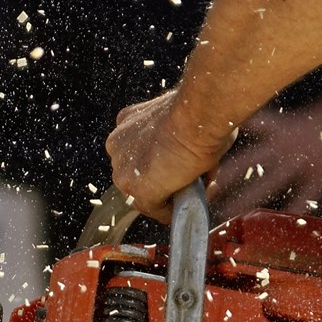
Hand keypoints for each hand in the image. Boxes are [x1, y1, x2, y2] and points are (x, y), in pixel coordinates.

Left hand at [107, 86, 233, 219]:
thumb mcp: (182, 119)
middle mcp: (118, 145)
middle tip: (198, 181)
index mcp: (127, 123)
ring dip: (174, 196)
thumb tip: (194, 155)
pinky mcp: (138, 190)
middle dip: (168, 182)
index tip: (185, 165)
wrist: (197, 115)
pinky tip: (195, 201)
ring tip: (203, 189)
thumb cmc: (198, 110)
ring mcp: (124, 170)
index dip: (165, 164)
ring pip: (148, 195)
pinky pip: (157, 210)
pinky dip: (175, 211)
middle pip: (141, 176)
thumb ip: (178, 137)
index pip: (139, 155)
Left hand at [207, 92, 321, 217]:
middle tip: (195, 193)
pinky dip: (287, 214)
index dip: (216, 139)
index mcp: (281, 127)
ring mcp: (305, 161)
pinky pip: (301, 200)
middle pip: (246, 163)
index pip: (240, 130)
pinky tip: (273, 229)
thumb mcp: (299, 119)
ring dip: (243, 201)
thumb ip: (273, 130)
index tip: (191, 152)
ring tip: (223, 218)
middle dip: (220, 178)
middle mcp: (287, 144)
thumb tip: (242, 129)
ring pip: (267, 185)